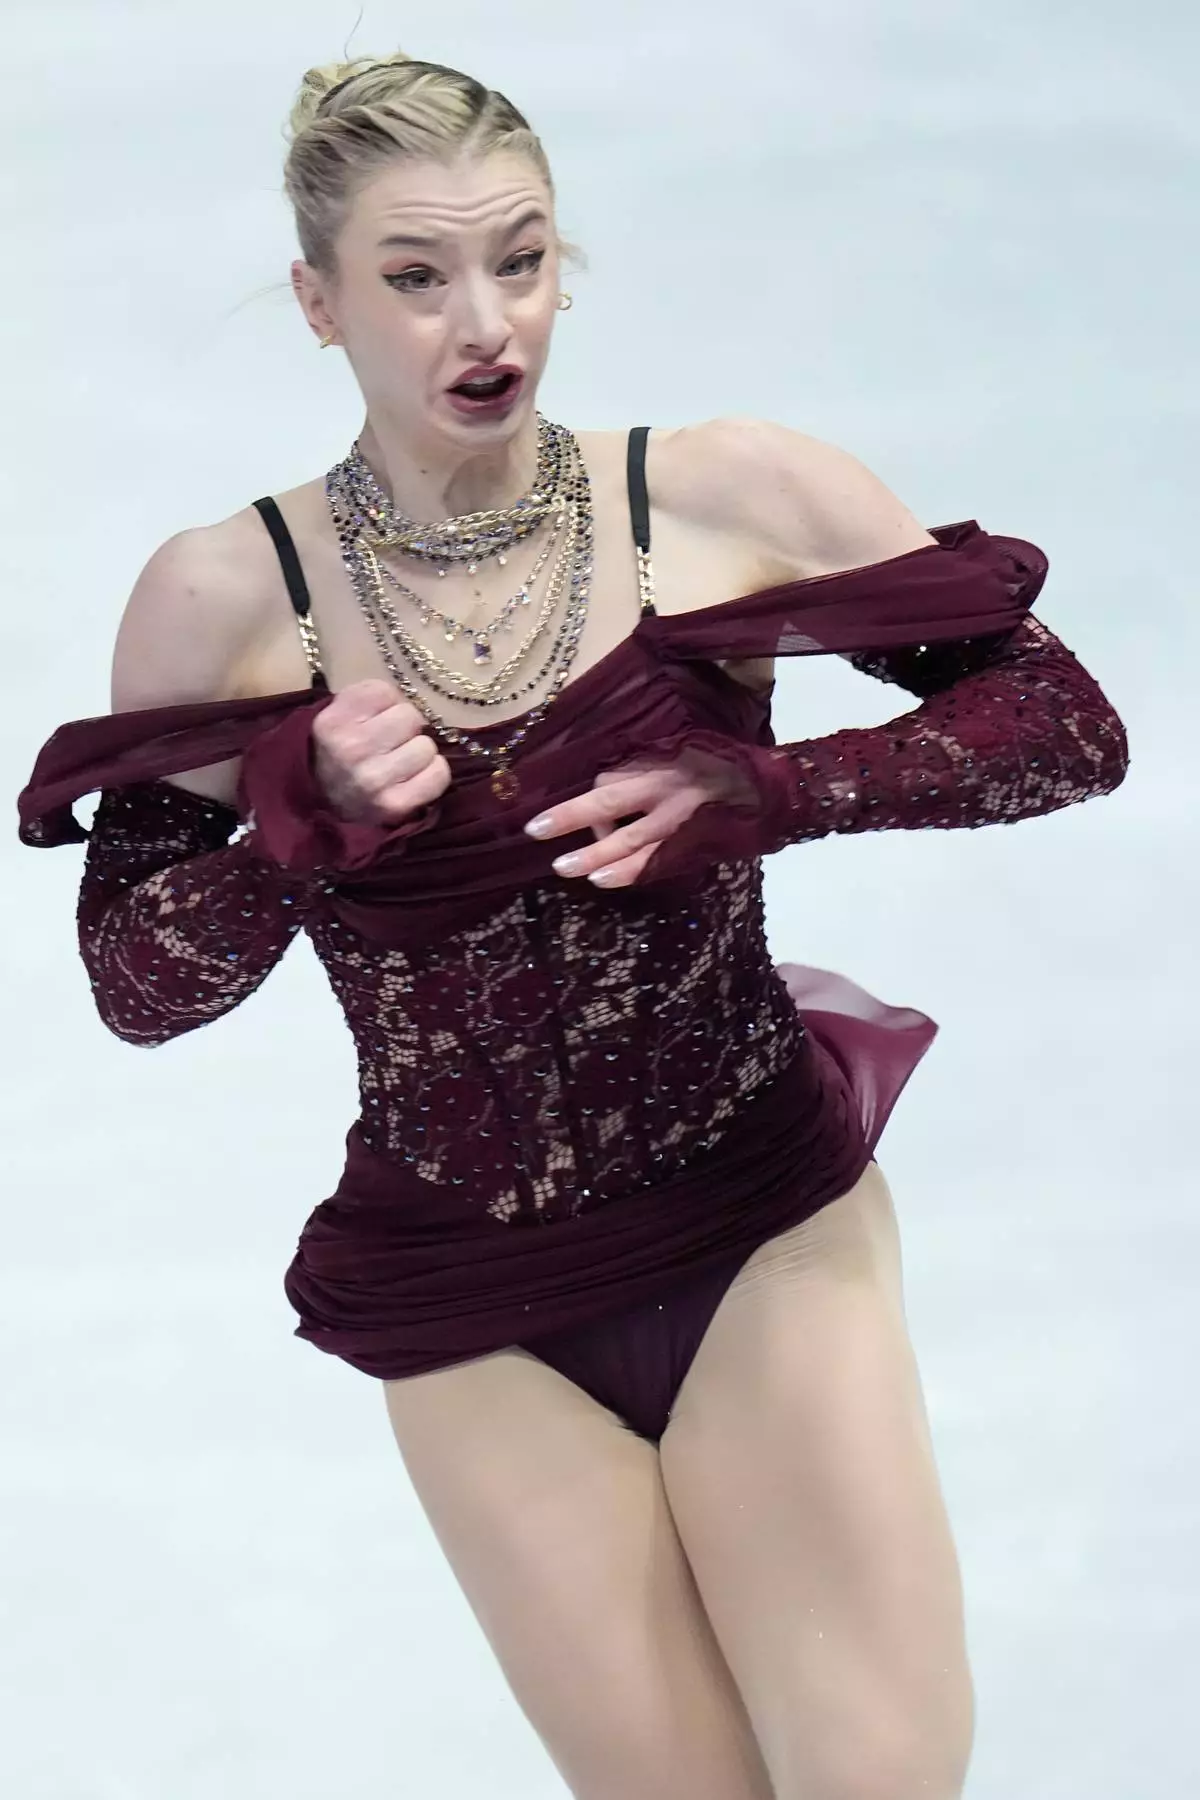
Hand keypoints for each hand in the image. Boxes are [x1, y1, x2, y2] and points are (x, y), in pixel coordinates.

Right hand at [312, 679, 451, 824]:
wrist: (326, 805)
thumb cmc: (339, 754)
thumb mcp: (337, 717)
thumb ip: (367, 697)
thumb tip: (407, 697)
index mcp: (333, 722)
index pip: (384, 692)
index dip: (388, 703)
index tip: (380, 717)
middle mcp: (351, 749)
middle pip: (410, 716)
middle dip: (406, 727)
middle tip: (394, 741)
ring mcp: (373, 779)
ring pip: (426, 746)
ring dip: (419, 752)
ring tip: (402, 761)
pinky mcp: (395, 804)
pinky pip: (439, 774)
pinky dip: (433, 773)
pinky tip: (417, 775)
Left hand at [523, 743, 758, 887]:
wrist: (767, 793)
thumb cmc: (718, 765)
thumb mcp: (679, 753)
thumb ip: (644, 769)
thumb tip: (604, 786)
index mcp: (660, 766)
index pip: (610, 780)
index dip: (581, 800)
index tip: (554, 815)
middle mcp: (665, 792)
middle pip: (609, 804)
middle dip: (571, 817)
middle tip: (537, 831)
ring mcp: (678, 823)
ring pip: (629, 842)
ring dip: (594, 856)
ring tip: (565, 868)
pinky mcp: (690, 847)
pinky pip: (654, 864)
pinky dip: (628, 874)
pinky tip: (604, 881)